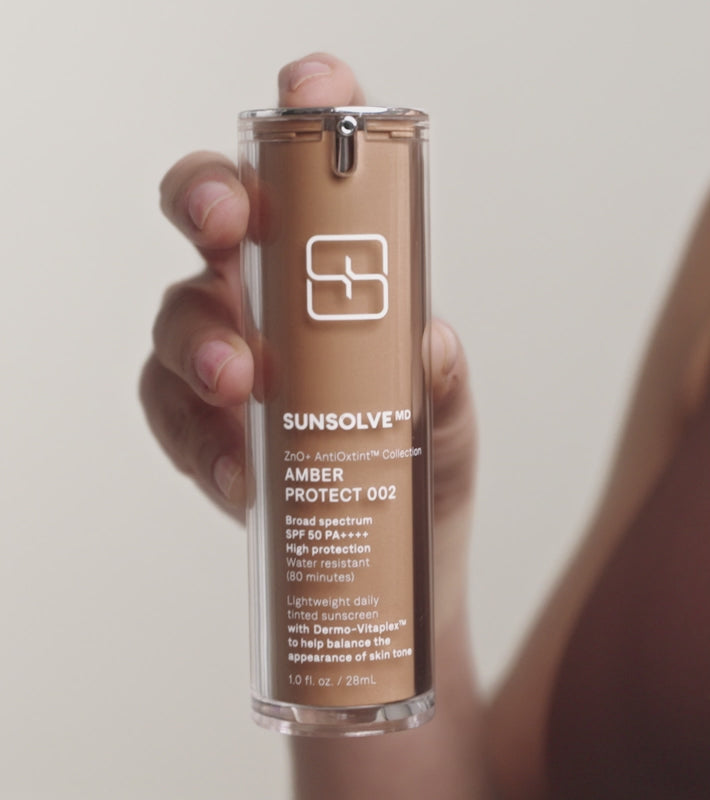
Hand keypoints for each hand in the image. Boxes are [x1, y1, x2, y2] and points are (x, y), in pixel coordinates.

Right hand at [140, 53, 475, 630]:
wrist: (384, 565)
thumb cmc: (417, 474)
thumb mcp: (443, 424)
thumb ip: (439, 385)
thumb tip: (430, 341)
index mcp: (332, 280)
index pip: (312, 181)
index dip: (307, 120)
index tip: (313, 87)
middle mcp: (266, 302)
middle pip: (213, 217)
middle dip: (210, 199)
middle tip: (226, 221)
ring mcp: (223, 361)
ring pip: (177, 309)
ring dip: (197, 332)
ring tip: (236, 376)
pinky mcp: (196, 428)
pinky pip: (169, 411)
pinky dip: (198, 432)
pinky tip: (237, 468)